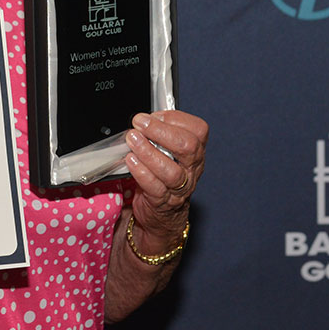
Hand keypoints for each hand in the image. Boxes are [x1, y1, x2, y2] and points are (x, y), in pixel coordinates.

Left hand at [123, 110, 207, 246]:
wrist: (163, 214)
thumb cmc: (162, 176)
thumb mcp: (166, 151)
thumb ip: (158, 135)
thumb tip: (142, 119)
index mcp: (195, 152)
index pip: (198, 130)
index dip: (175, 119)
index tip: (153, 115)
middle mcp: (191, 169)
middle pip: (188, 147)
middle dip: (161, 131)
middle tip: (140, 123)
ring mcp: (179, 187)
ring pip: (171, 170)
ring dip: (148, 152)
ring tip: (132, 140)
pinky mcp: (163, 201)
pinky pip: (154, 187)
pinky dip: (141, 172)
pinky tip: (130, 160)